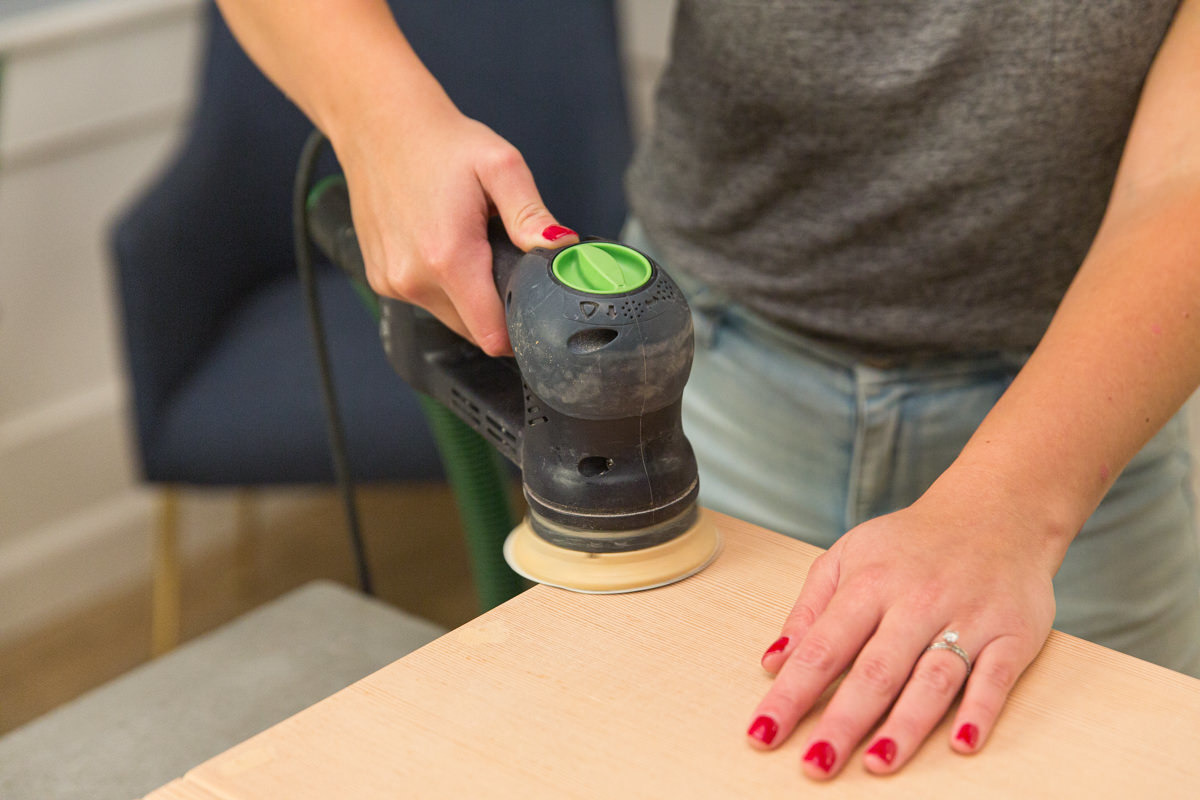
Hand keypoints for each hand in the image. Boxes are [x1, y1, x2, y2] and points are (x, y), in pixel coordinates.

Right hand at [331, 92, 576, 355]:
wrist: (379, 123)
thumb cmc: (440, 142)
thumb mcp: (501, 166)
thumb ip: (531, 215)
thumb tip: (560, 248)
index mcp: (448, 257)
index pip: (492, 335)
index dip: (520, 329)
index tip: (535, 310)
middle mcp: (414, 279)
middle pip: (474, 330)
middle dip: (497, 306)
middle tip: (503, 260)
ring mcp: (393, 282)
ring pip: (450, 317)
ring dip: (470, 296)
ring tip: (471, 246)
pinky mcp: (380, 279)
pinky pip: (425, 301)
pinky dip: (443, 285)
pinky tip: (442, 245)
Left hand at [746, 469, 1062, 777]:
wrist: (996, 511)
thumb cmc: (911, 544)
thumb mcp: (849, 556)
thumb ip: (810, 608)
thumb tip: (774, 661)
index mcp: (869, 584)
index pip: (821, 648)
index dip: (791, 693)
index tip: (763, 732)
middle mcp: (916, 602)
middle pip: (874, 671)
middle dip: (842, 721)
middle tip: (815, 766)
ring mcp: (966, 619)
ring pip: (932, 679)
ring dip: (905, 725)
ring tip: (877, 764)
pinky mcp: (1012, 633)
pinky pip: (996, 677)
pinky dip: (980, 710)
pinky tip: (962, 743)